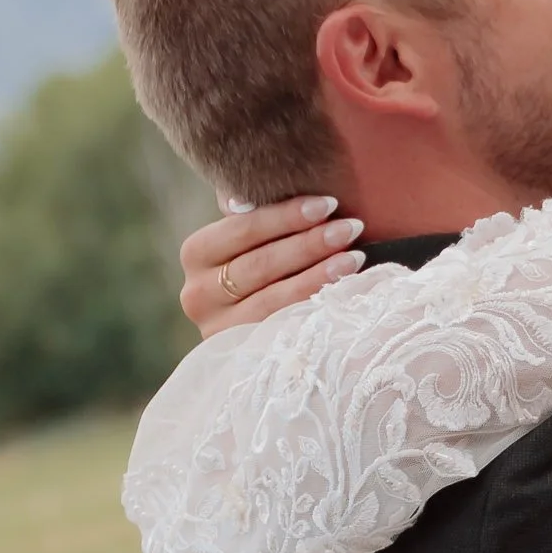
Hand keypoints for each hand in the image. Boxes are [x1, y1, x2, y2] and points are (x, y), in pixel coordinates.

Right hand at [180, 196, 365, 335]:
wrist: (252, 334)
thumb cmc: (258, 264)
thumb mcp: (248, 237)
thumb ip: (246, 213)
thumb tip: (240, 198)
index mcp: (197, 254)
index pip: (242, 229)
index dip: (285, 216)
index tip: (328, 204)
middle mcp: (198, 294)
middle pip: (259, 264)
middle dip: (309, 243)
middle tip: (351, 227)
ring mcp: (218, 329)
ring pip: (272, 299)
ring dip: (318, 275)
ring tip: (355, 257)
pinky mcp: (242, 354)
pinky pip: (283, 328)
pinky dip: (314, 308)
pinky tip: (344, 293)